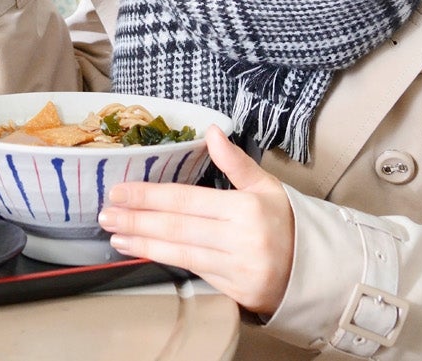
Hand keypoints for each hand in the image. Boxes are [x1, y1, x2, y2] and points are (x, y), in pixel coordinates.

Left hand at [96, 126, 295, 315]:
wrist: (316, 272)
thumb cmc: (287, 223)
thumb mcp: (266, 186)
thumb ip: (235, 162)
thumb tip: (211, 130)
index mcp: (245, 208)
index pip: (186, 199)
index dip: (149, 196)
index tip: (120, 191)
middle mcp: (239, 239)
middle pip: (177, 227)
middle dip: (137, 219)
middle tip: (106, 214)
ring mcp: (236, 268)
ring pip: (180, 253)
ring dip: (143, 243)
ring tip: (115, 235)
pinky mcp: (233, 291)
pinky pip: (192, 272)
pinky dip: (164, 260)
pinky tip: (142, 251)